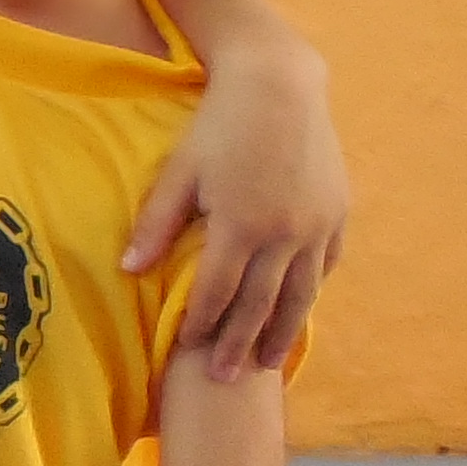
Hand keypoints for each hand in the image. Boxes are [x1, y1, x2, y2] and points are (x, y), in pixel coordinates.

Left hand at [131, 44, 344, 378]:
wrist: (279, 85)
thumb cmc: (218, 125)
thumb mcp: (179, 171)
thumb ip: (157, 223)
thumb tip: (129, 270)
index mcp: (240, 225)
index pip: (217, 291)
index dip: (201, 323)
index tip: (186, 349)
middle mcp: (285, 234)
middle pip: (261, 305)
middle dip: (240, 345)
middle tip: (225, 380)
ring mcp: (317, 226)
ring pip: (300, 294)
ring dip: (281, 332)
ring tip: (267, 364)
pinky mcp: (337, 213)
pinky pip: (325, 265)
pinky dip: (310, 292)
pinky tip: (299, 311)